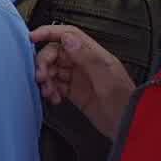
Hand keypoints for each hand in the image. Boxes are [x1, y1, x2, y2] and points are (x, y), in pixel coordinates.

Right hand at [30, 24, 136, 140]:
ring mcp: (78, 77)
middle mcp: (84, 63)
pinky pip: (55, 85)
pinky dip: (50, 90)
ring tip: (48, 91)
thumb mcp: (107, 80)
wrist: (128, 128)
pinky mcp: (73, 92)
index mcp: (94, 55)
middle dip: (44, 62)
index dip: (49, 32)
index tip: (32, 38)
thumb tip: (67, 39)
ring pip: (52, 69)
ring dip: (45, 79)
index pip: (69, 35)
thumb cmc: (124, 103)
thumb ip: (88, 58)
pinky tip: (54, 98)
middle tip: (41, 77)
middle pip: (55, 53)